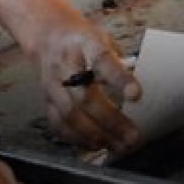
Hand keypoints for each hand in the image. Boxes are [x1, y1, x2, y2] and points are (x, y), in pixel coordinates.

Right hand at [24, 9, 140, 155]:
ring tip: (119, 146)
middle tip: (133, 137)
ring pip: (71, 116)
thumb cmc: (84, 40)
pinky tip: (96, 146)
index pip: (102, 60)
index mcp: (84, 43)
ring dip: (96, 136)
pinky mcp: (46, 102)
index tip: (137, 95)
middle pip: (85, 97)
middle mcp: (65, 66)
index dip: (119, 79)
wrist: (48, 36)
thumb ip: (119, 60)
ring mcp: (52, 86)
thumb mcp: (104, 38)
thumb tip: (137, 85)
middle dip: (111, 121)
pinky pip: (59, 125)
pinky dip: (78, 139)